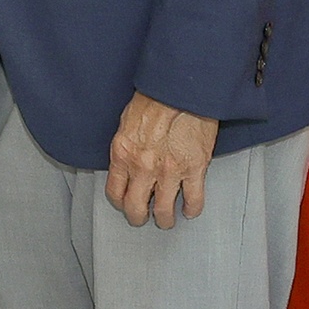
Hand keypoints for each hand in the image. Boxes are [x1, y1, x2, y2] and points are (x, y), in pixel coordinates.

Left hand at [105, 92, 217, 229]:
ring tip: (167, 220)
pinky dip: (191, 209)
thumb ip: (126, 147)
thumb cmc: (155, 98)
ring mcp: (169, 171)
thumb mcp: (126, 123)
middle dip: (138, 217)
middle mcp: (143, 167)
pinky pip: (193, 200)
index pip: (114, 192)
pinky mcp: (194, 169)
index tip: (125, 204)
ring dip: (164, 219)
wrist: (181, 88)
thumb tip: (128, 161)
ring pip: (163, 211)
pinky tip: (189, 210)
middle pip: (135, 208)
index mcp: (123, 154)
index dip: (120, 202)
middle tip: (143, 218)